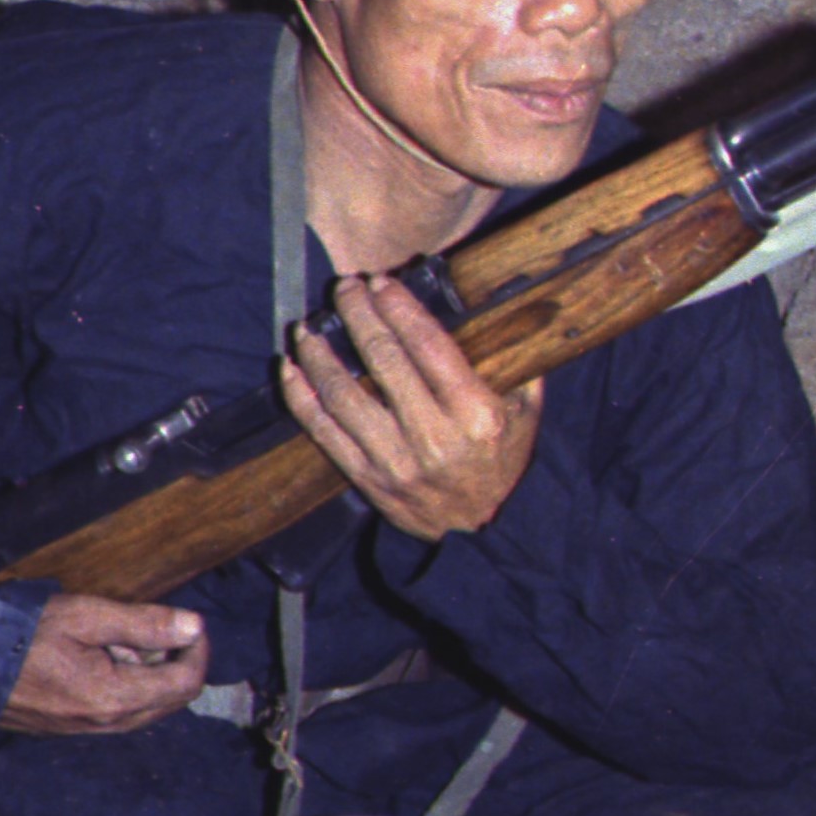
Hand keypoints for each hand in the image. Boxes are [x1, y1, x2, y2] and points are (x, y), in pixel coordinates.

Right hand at [1, 594, 209, 734]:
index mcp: (115, 699)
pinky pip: (121, 713)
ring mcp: (89, 731)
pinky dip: (128, 685)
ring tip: (119, 640)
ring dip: (150, 674)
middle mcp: (108, 724)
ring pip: (147, 708)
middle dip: (177, 662)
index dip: (199, 650)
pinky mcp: (74, 729)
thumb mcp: (85, 617)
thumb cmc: (22, 634)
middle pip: (173, 700)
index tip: (190, 622)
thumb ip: (143, 624)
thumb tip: (194, 626)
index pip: (186, 682)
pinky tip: (100, 658)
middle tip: (155, 628)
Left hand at [280, 274, 541, 541]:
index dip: (398, 307)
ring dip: (319, 353)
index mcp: (475, 414)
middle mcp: (432, 437)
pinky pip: (323, 431)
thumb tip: (508, 302)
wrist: (480, 533)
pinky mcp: (366, 478)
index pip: (428, 345)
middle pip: (383, 359)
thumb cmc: (502, 463)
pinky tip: (289, 368)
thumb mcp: (526, 414)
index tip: (381, 282)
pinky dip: (300, 397)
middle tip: (345, 288)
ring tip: (308, 326)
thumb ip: (517, 362)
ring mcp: (394, 460)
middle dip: (358, 315)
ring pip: (343, 394)